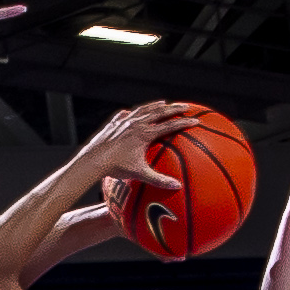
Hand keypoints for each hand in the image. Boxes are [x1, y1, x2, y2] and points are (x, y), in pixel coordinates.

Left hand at [76, 101, 201, 190]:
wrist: (93, 159)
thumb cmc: (116, 167)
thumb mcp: (139, 174)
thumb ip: (159, 179)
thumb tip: (177, 186)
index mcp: (144, 134)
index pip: (169, 125)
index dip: (184, 122)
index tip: (196, 120)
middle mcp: (136, 123)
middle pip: (159, 112)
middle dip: (174, 109)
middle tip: (186, 106)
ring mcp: (124, 121)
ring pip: (144, 109)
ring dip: (155, 106)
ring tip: (164, 103)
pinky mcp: (114, 123)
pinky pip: (126, 114)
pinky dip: (134, 112)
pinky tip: (134, 112)